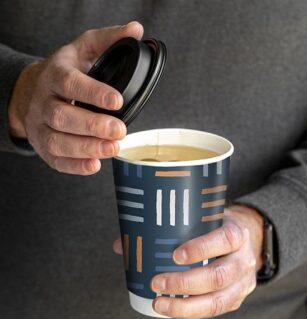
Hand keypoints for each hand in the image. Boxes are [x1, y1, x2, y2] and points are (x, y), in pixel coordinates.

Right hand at [8, 21, 143, 174]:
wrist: (35, 92)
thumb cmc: (66, 73)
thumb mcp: (84, 50)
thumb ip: (109, 40)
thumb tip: (136, 30)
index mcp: (55, 75)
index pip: (70, 83)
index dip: (93, 93)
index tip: (118, 101)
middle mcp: (44, 102)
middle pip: (63, 117)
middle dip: (93, 126)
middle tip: (120, 130)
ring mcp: (41, 127)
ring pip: (58, 141)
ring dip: (87, 148)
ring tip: (113, 148)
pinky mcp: (45, 147)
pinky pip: (56, 160)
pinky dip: (75, 166)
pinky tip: (94, 165)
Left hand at [113, 205, 263, 318]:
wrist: (247, 238)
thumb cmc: (217, 227)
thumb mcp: (203, 218)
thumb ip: (168, 227)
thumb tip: (122, 244)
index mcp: (237, 232)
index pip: (225, 239)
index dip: (201, 248)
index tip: (175, 255)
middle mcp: (244, 258)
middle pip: (220, 275)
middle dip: (185, 283)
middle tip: (157, 282)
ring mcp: (244, 281)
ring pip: (219, 300)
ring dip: (186, 306)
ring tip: (159, 303)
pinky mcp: (237, 298)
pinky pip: (216, 310)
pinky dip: (192, 312)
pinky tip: (172, 309)